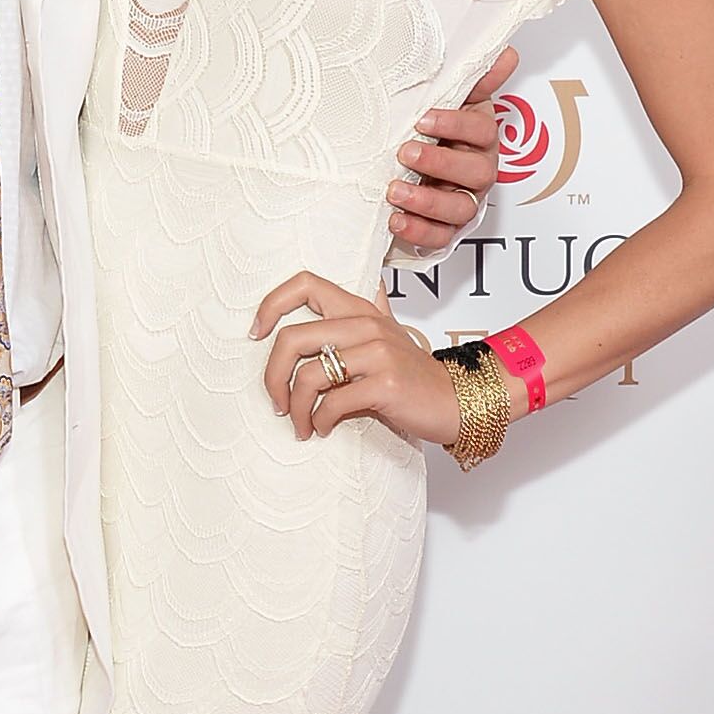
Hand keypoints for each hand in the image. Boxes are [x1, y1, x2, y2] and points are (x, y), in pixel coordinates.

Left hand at [253, 274, 462, 448]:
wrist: (457, 400)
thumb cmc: (414, 374)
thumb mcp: (389, 332)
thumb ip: (365, 312)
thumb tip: (349, 287)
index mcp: (360, 309)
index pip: (305, 284)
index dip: (271, 305)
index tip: (256, 333)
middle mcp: (366, 324)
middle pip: (292, 338)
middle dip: (272, 377)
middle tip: (276, 401)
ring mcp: (377, 353)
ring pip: (308, 375)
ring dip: (295, 408)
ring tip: (301, 424)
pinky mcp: (385, 384)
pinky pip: (332, 403)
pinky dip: (320, 421)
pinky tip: (323, 429)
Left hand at [386, 45, 518, 254]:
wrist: (406, 170)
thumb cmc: (431, 135)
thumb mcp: (450, 103)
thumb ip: (476, 80)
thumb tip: (506, 53)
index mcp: (478, 139)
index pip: (481, 130)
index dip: (456, 125)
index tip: (423, 119)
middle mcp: (476, 171)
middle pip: (477, 172)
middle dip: (440, 163)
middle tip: (406, 153)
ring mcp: (463, 201)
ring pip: (460, 208)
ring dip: (427, 201)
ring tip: (395, 191)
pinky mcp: (445, 228)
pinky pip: (440, 236)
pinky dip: (419, 231)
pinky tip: (397, 219)